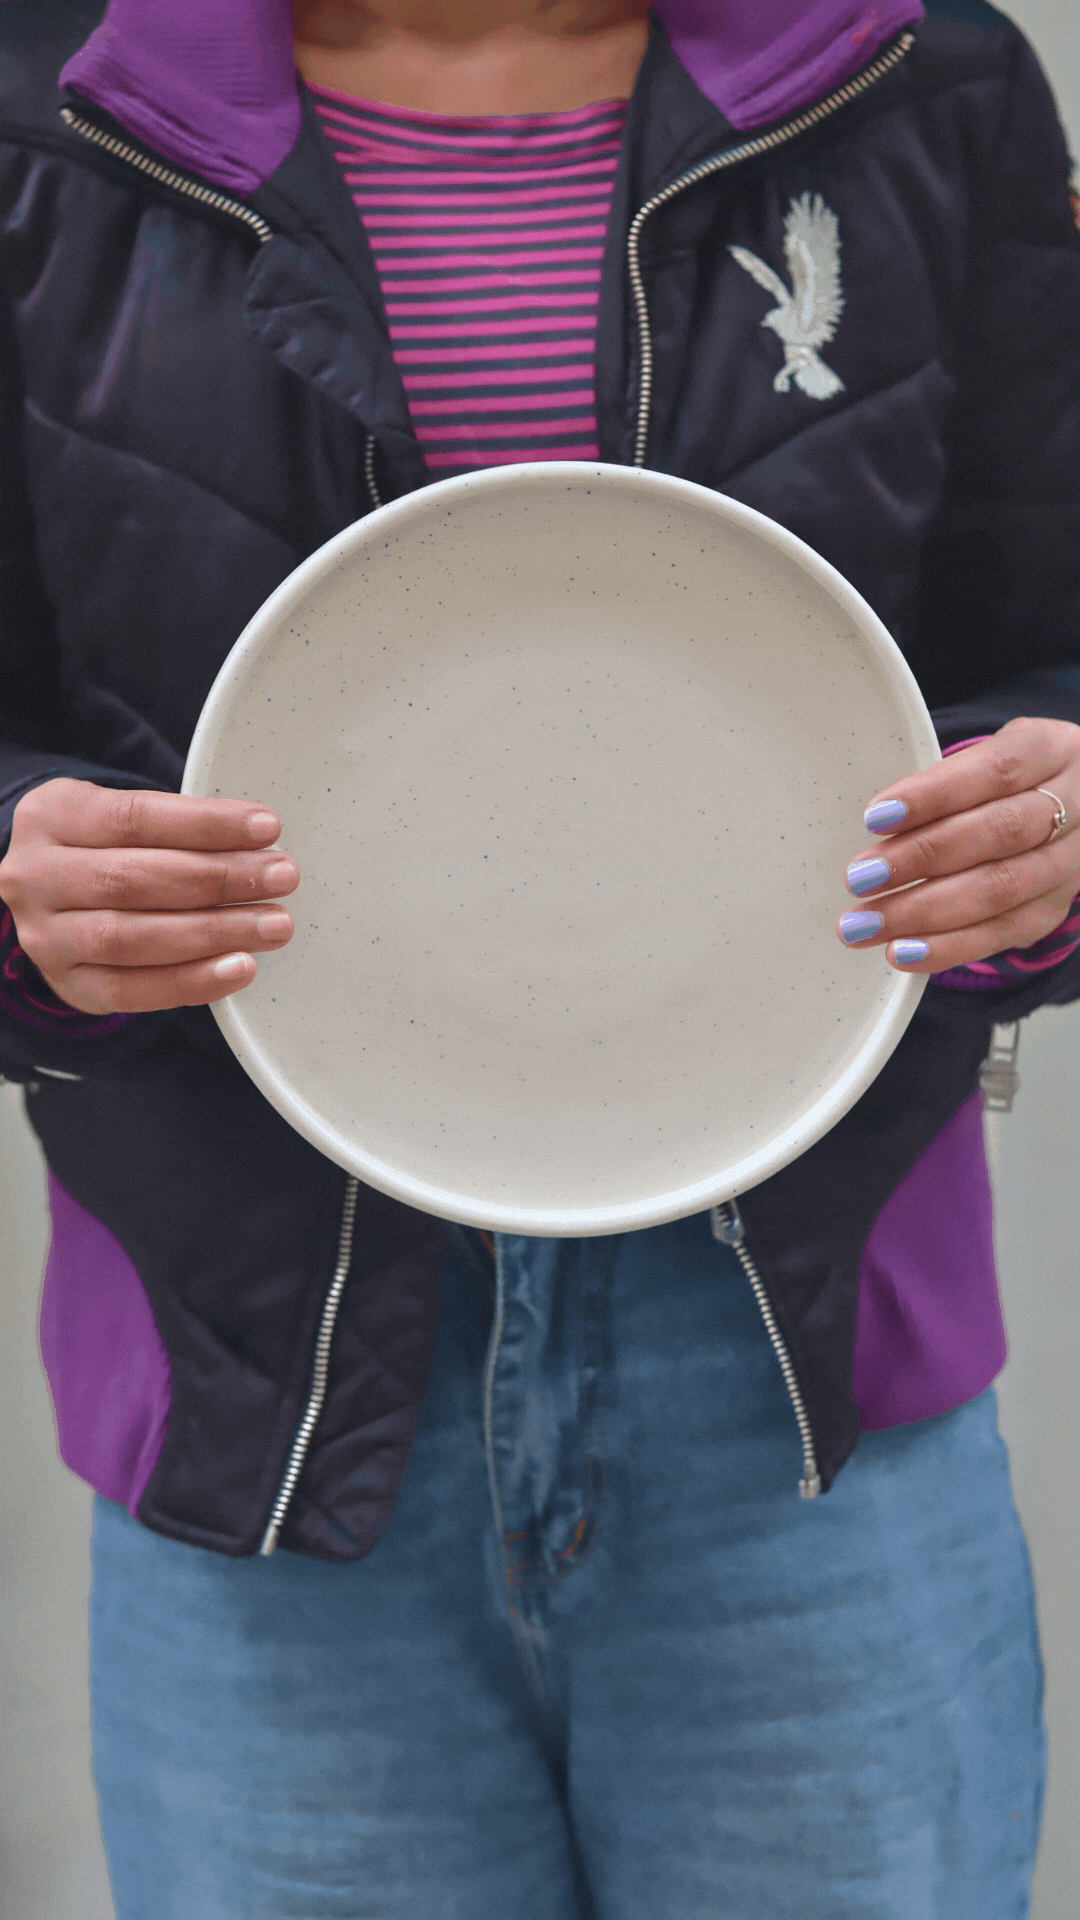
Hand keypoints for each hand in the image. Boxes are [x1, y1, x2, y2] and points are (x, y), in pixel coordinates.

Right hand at [0, 780, 297, 1012]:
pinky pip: (132, 992)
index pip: (134, 817)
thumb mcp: (123, 818)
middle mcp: (36, 875)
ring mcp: (45, 936)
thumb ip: (178, 828)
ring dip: (214, 933)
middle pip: (134, 880)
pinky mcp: (67, 984)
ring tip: (272, 925)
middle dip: (218, 879)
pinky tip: (239, 967)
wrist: (54, 897)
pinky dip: (192, 981)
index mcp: (53, 815)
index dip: (205, 824)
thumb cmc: (107, 849)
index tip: (266, 828)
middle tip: (281, 877)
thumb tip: (261, 846)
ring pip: (131, 938)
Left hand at [837, 717, 1079, 970]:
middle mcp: (1075, 806)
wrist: (1069, 808)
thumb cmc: (1003, 781)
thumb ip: (941, 785)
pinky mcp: (1055, 908)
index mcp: (1050, 751)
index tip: (875, 817)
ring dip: (923, 912)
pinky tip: (903, 951)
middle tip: (859, 878)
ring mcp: (1070, 862)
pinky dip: (948, 946)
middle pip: (999, 833)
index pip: (995, 770)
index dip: (934, 795)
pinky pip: (1004, 933)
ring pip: (1001, 890)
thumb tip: (875, 826)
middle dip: (920, 858)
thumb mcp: (983, 759)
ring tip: (865, 923)